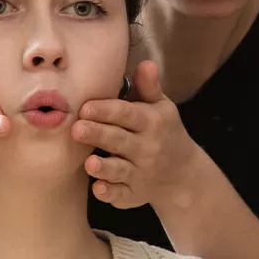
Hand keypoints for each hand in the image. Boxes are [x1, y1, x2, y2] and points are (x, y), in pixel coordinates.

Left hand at [74, 60, 201, 208]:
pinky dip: (111, 193)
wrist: (182, 173)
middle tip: (76, 129)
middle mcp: (147, 148)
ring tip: (89, 163)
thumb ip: (149, 87)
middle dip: (99, 134)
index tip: (86, 107)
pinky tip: (99, 188)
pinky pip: (121, 195)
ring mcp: (140, 173)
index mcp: (151, 123)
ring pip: (120, 170)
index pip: (128, 114)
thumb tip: (145, 63)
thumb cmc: (163, 132)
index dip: (107, 110)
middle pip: (119, 140)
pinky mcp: (133, 194)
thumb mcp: (161, 108)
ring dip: (105, 167)